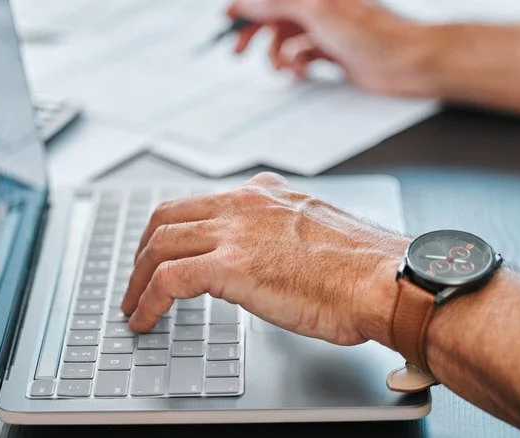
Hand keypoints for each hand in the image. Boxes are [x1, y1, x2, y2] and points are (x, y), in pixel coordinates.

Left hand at [122, 172, 409, 345]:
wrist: (386, 279)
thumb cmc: (366, 266)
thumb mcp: (320, 229)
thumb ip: (288, 231)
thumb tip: (274, 253)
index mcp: (266, 194)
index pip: (202, 202)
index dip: (175, 229)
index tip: (167, 250)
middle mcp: (245, 203)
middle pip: (168, 216)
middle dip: (144, 248)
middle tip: (137, 276)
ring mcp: (235, 231)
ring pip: (159, 244)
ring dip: (137, 277)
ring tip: (132, 304)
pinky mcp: (230, 265)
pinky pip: (167, 280)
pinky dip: (146, 301)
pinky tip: (143, 320)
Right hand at [227, 0, 434, 96]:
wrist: (404, 61)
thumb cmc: (373, 31)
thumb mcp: (316, 11)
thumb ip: (278, 3)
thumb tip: (248, 2)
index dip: (248, 7)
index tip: (228, 18)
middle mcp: (319, 7)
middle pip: (275, 18)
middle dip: (257, 34)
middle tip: (241, 51)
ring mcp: (326, 30)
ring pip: (288, 41)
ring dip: (280, 56)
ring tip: (285, 67)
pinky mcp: (334, 53)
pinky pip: (303, 58)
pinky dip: (298, 66)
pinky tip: (302, 72)